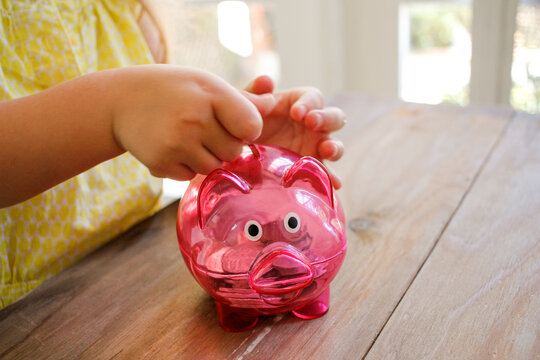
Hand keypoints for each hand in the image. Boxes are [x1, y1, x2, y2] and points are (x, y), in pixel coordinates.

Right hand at [111, 65, 273, 179]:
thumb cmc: (174, 90)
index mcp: (211, 94)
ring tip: (188, 136)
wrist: (120, 101)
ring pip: (214, 167)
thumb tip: (275, 104)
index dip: (245, 129)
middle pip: (234, 152)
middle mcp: (194, 119)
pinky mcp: (161, 163)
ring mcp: (176, 144)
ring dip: (206, 157)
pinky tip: (172, 146)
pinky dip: (186, 166)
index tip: (232, 122)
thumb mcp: (206, 84)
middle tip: (205, 128)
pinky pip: (190, 176)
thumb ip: (243, 99)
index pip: (252, 128)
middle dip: (225, 144)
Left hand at [244, 75, 345, 188]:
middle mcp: (313, 124)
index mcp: (300, 103)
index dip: (309, 104)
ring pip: (335, 145)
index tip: (296, 113)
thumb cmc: (247, 119)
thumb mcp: (246, 105)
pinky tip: (333, 184)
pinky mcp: (311, 167)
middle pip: (334, 117)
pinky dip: (331, 178)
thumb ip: (253, 93)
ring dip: (335, 147)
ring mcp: (314, 147)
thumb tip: (267, 81)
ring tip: (326, 150)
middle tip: (311, 123)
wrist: (238, 147)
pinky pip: (325, 173)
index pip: (314, 98)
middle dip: (326, 119)